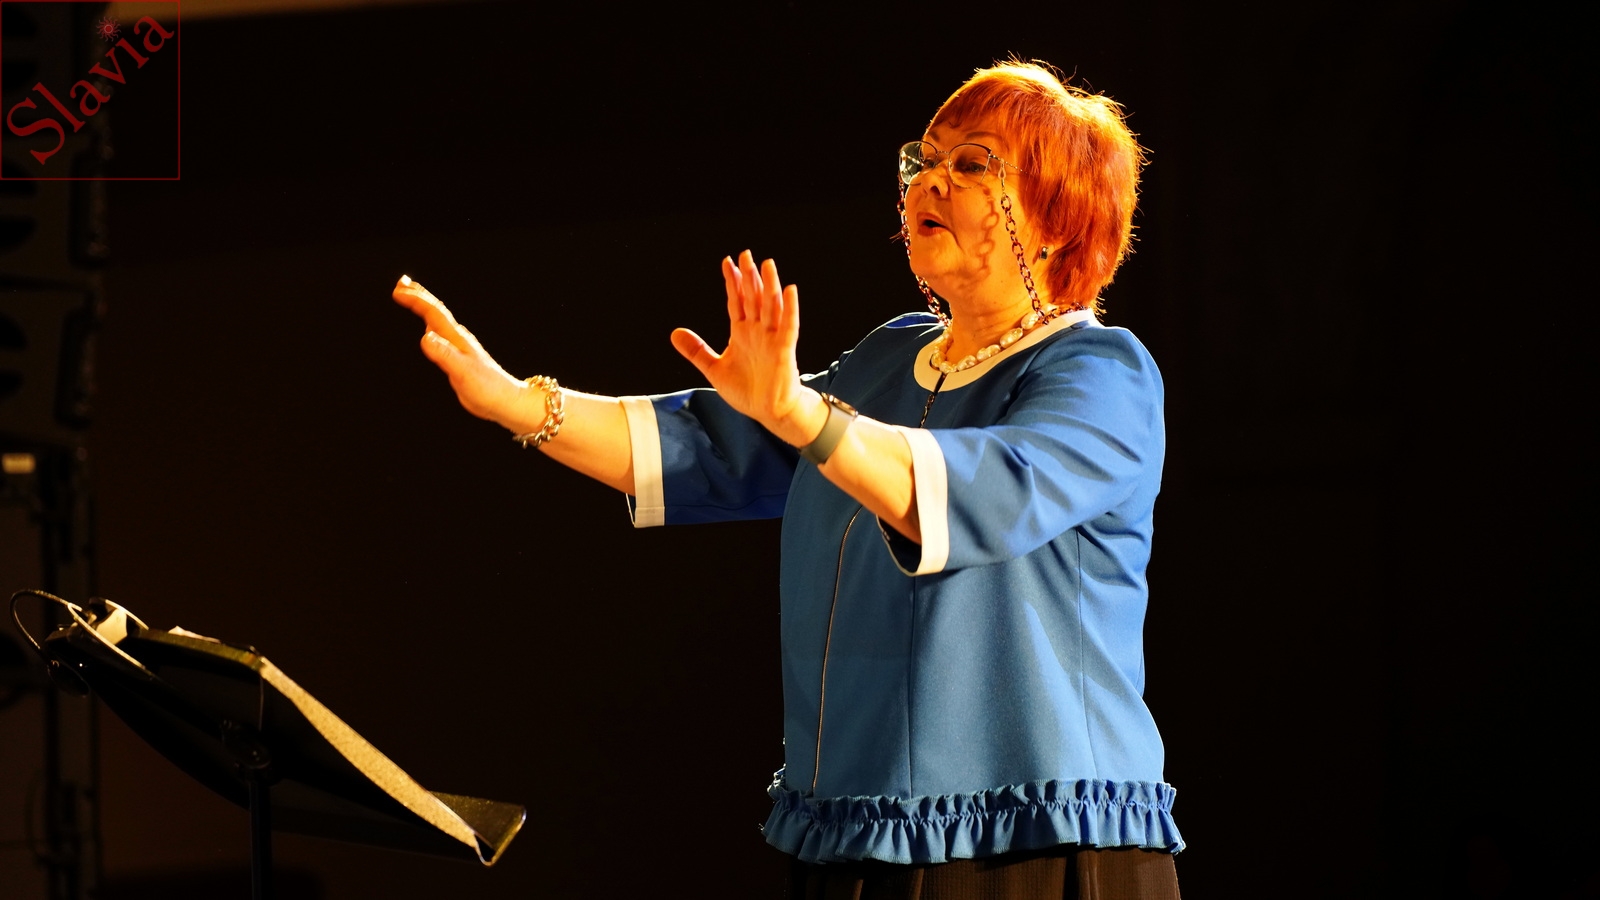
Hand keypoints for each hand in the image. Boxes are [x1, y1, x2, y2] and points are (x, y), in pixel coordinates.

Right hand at [391, 275, 531, 427]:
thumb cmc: (487, 389)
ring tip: (412, 298)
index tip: (398, 291)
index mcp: (457, 339)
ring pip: (437, 321)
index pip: (433, 313)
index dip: (415, 300)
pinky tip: (429, 330)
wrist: (505, 401)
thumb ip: (445, 355)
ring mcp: (458, 348)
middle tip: (401, 283)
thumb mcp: (463, 372)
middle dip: (418, 296)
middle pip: (436, 311)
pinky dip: (430, 326)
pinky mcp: (458, 359)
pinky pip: (440, 336)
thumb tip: (425, 337)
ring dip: (423, 308)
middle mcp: (457, 339)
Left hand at [671, 251, 822, 446]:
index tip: (727, 262)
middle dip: (749, 276)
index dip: (732, 282)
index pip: (737, 301)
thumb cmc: (747, 390)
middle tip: (745, 254)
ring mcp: (771, 339)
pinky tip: (789, 290)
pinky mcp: (784, 351)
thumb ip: (697, 350)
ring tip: (767, 264)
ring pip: (771, 306)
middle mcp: (757, 331)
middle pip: (753, 298)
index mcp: (742, 333)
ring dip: (769, 285)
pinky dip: (790, 308)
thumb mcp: (714, 369)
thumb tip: (674, 333)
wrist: (768, 412)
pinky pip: (788, 326)